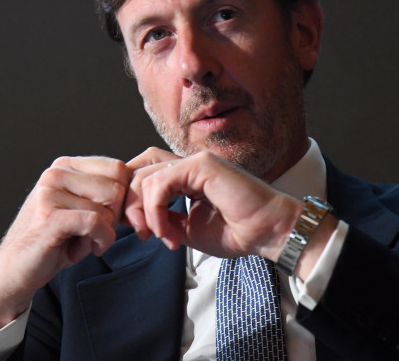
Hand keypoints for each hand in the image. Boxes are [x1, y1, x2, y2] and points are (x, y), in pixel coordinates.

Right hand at [0, 156, 129, 333]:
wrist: (15, 271)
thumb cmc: (54, 243)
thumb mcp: (82, 212)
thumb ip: (106, 198)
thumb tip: (143, 193)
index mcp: (65, 166)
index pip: (118, 168)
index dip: (126, 198)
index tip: (116, 221)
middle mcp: (55, 173)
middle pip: (117, 186)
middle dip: (116, 216)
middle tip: (98, 235)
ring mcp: (50, 192)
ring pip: (108, 206)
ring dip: (105, 232)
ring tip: (85, 242)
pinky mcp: (50, 215)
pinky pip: (97, 222)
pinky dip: (101, 240)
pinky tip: (87, 250)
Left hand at [125, 148, 300, 260]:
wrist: (268, 232)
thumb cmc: (238, 232)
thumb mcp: (188, 229)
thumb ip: (163, 220)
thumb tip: (138, 221)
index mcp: (186, 177)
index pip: (144, 173)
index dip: (131, 198)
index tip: (135, 229)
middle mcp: (188, 165)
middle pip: (138, 171)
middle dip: (130, 205)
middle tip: (140, 234)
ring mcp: (195, 162)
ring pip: (146, 178)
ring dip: (144, 213)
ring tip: (160, 236)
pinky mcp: (201, 165)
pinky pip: (161, 183)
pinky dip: (156, 210)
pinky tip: (166, 231)